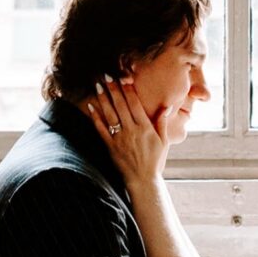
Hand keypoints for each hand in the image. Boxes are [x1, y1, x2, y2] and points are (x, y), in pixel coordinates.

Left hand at [90, 73, 169, 192]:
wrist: (143, 181)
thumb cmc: (155, 161)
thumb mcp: (164, 141)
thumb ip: (163, 123)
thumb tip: (166, 106)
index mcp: (146, 128)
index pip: (135, 104)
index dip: (128, 90)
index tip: (123, 78)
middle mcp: (132, 131)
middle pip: (121, 105)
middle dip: (113, 89)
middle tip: (106, 75)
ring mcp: (120, 138)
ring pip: (110, 114)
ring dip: (103, 98)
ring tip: (97, 85)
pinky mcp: (110, 147)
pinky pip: (101, 129)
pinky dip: (95, 117)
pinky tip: (90, 106)